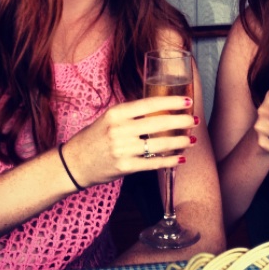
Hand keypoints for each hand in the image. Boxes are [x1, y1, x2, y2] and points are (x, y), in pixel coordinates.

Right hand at [63, 95, 196, 187]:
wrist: (74, 163)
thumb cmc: (94, 137)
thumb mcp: (109, 118)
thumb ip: (131, 113)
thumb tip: (160, 106)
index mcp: (116, 113)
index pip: (148, 104)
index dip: (170, 103)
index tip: (186, 102)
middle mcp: (119, 130)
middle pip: (157, 124)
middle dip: (180, 122)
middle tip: (194, 120)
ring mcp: (122, 149)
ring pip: (158, 144)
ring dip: (179, 142)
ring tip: (191, 139)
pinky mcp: (124, 167)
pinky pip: (153, 163)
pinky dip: (169, 160)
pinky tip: (180, 158)